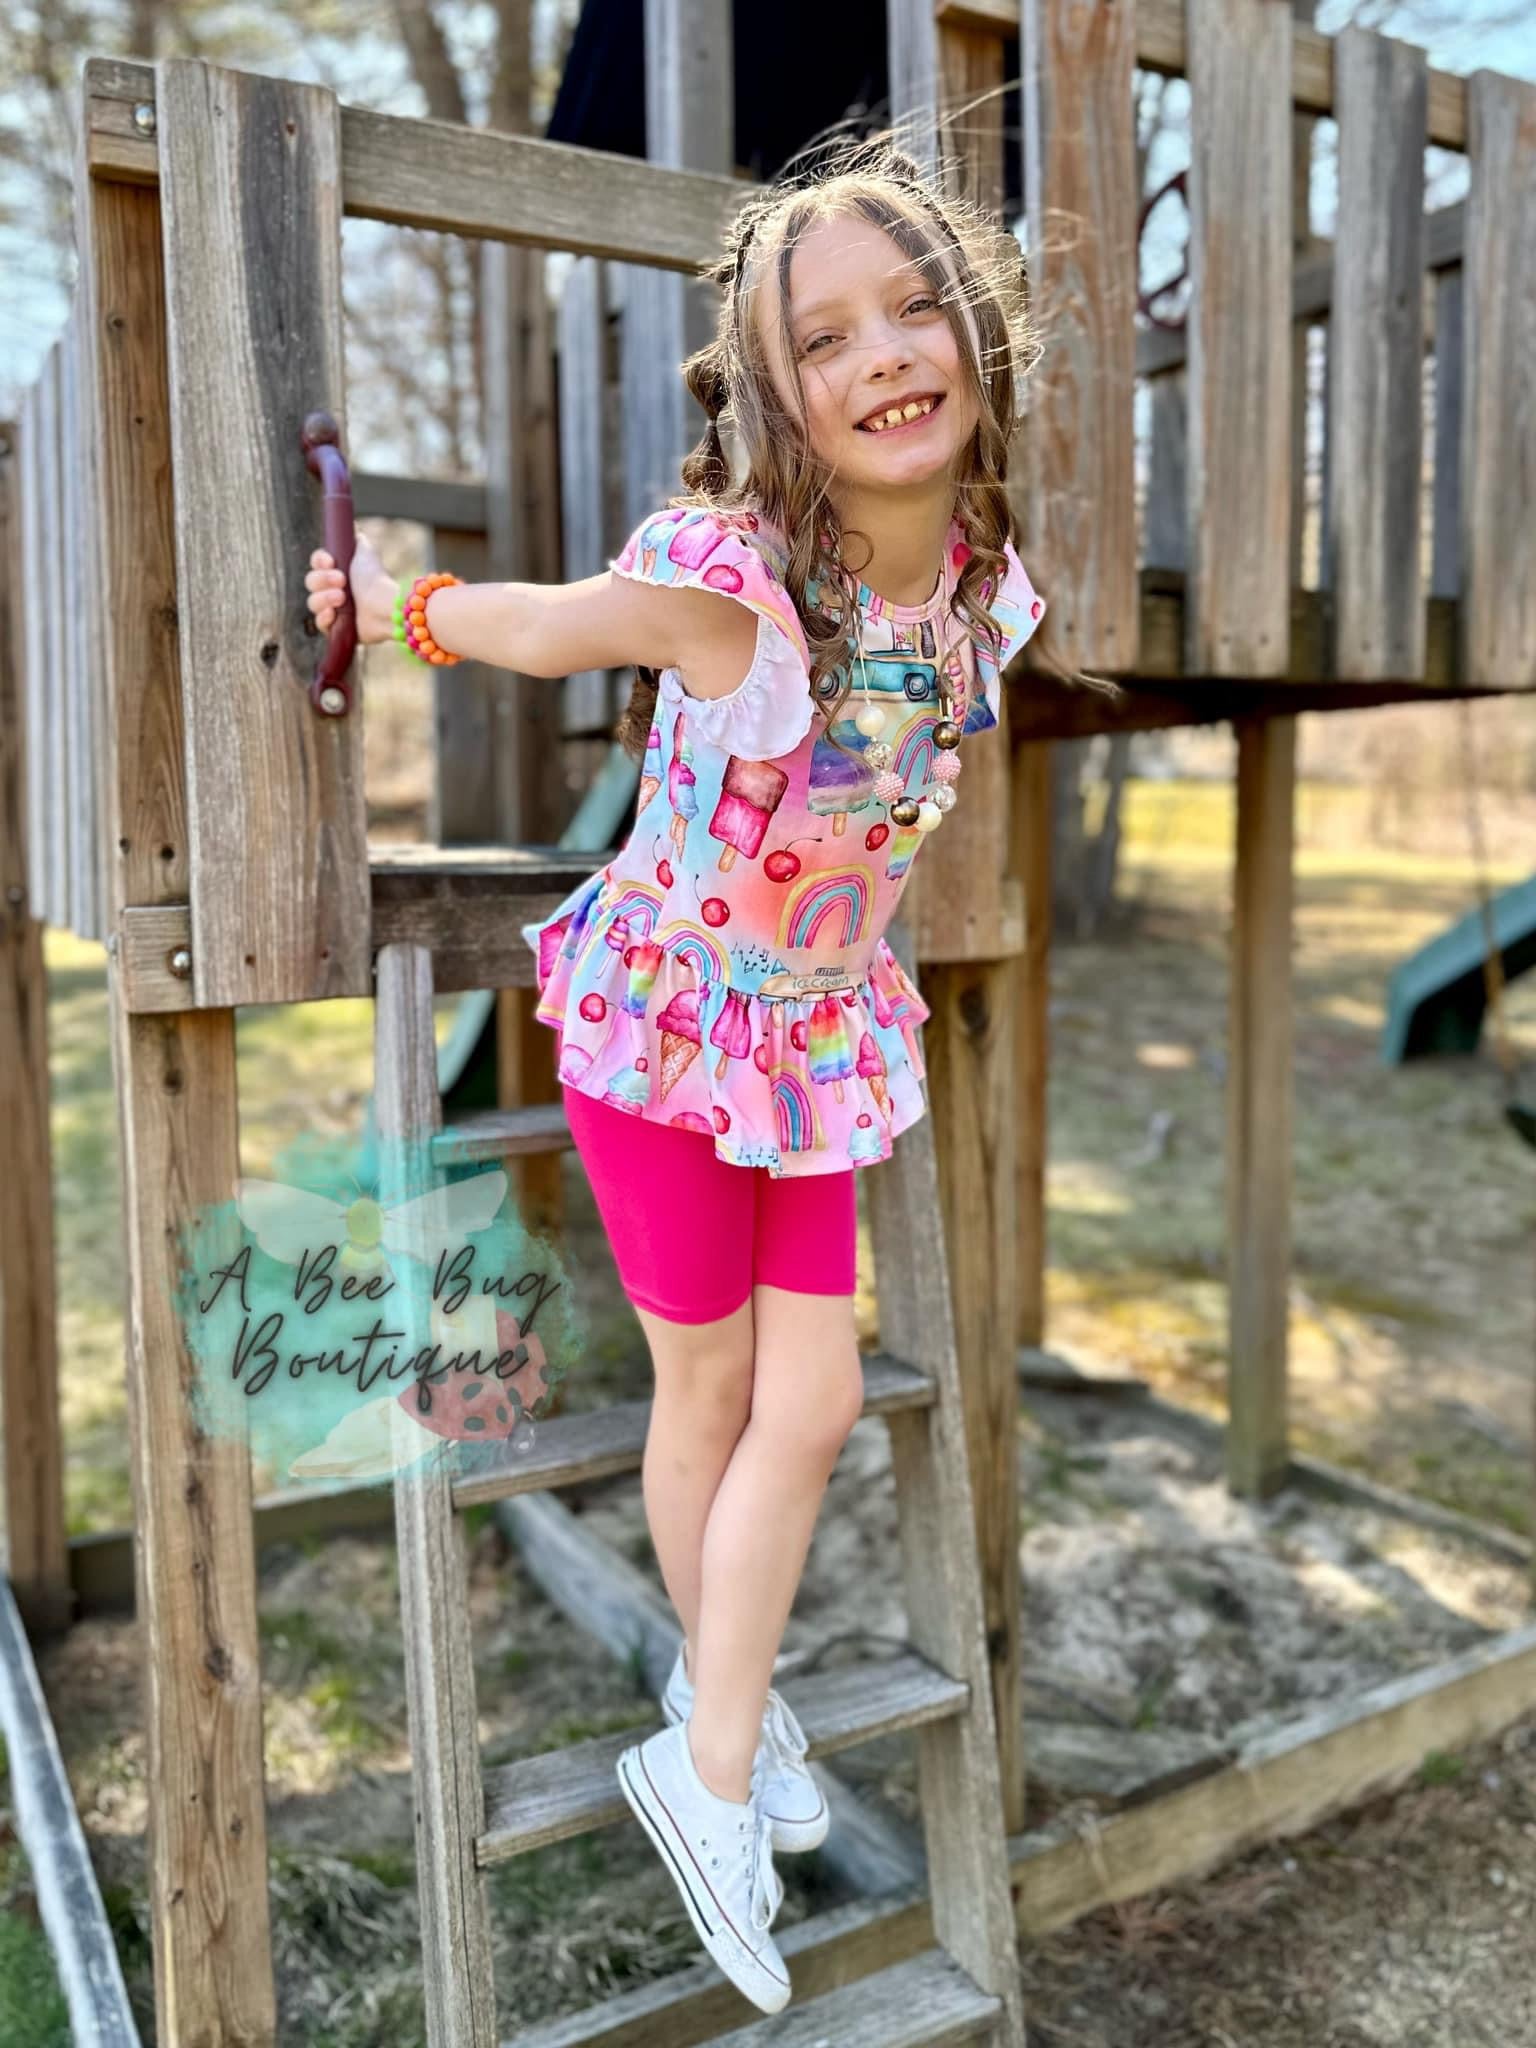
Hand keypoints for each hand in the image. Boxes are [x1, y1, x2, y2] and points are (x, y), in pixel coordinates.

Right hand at [305, 530, 395, 645]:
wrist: (384, 605)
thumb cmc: (375, 578)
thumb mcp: (365, 551)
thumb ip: (356, 538)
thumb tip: (351, 525)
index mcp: (336, 572)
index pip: (316, 564)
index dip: (319, 562)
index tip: (330, 561)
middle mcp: (332, 590)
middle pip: (311, 582)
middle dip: (323, 580)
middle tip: (342, 581)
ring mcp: (334, 610)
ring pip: (312, 602)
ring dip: (324, 598)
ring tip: (342, 599)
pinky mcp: (337, 630)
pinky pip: (319, 624)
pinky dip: (324, 618)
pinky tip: (333, 614)